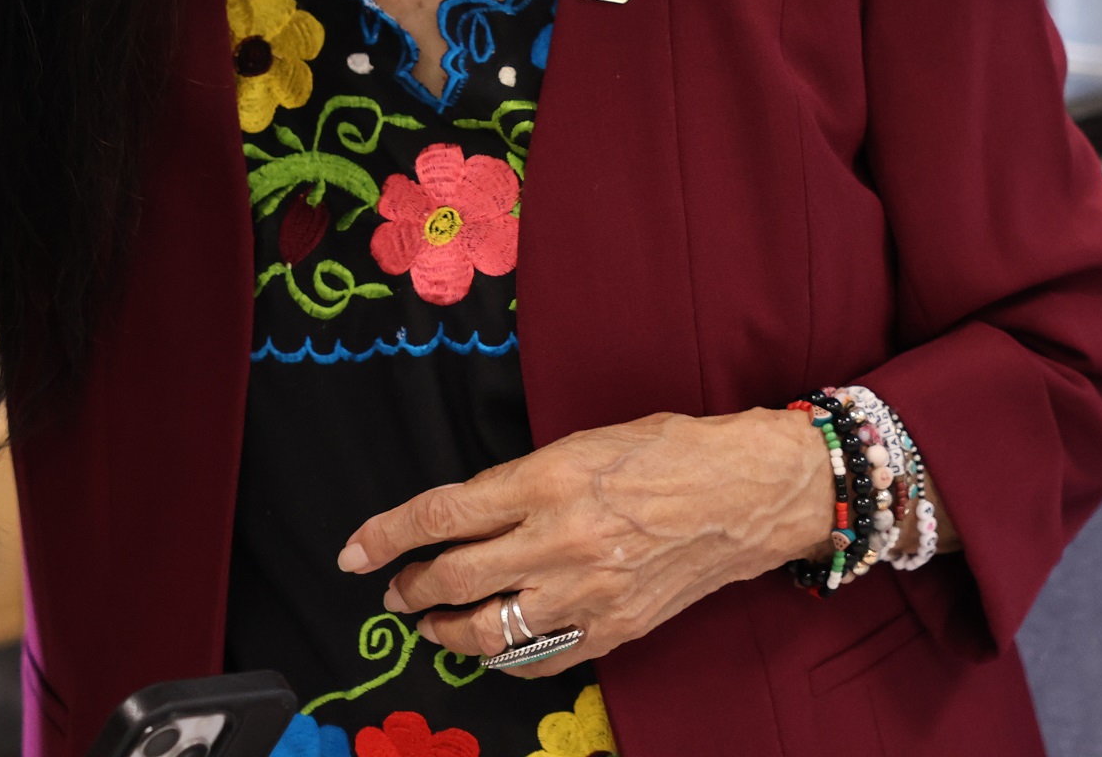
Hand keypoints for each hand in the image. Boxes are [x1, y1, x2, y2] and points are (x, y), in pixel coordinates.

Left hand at [334, 410, 832, 677]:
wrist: (747, 491)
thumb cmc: (669, 451)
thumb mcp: (583, 442)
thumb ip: (521, 480)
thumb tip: (466, 515)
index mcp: (549, 479)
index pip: (442, 515)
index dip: (386, 536)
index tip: (355, 552)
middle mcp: (562, 539)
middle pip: (455, 578)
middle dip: (410, 589)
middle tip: (394, 590)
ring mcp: (590, 591)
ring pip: (489, 630)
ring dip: (446, 630)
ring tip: (432, 623)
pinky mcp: (615, 628)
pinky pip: (540, 658)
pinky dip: (504, 659)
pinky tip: (491, 649)